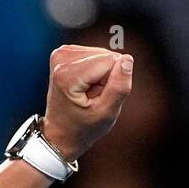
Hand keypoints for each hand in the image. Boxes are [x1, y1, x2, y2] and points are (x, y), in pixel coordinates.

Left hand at [40, 45, 133, 162]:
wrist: (61, 134)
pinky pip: (97, 55)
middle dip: (106, 77)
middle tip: (92, 97)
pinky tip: (85, 85)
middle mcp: (61, 58)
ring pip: (104, 55)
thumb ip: (119, 86)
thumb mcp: (106, 113)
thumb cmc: (82, 128)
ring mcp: (62, 54)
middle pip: (107, 56)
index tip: (96, 98)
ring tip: (87, 93)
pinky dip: (96, 71)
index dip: (111, 82)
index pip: (111, 62)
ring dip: (101, 75)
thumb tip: (127, 59)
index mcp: (66, 74)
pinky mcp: (66, 53)